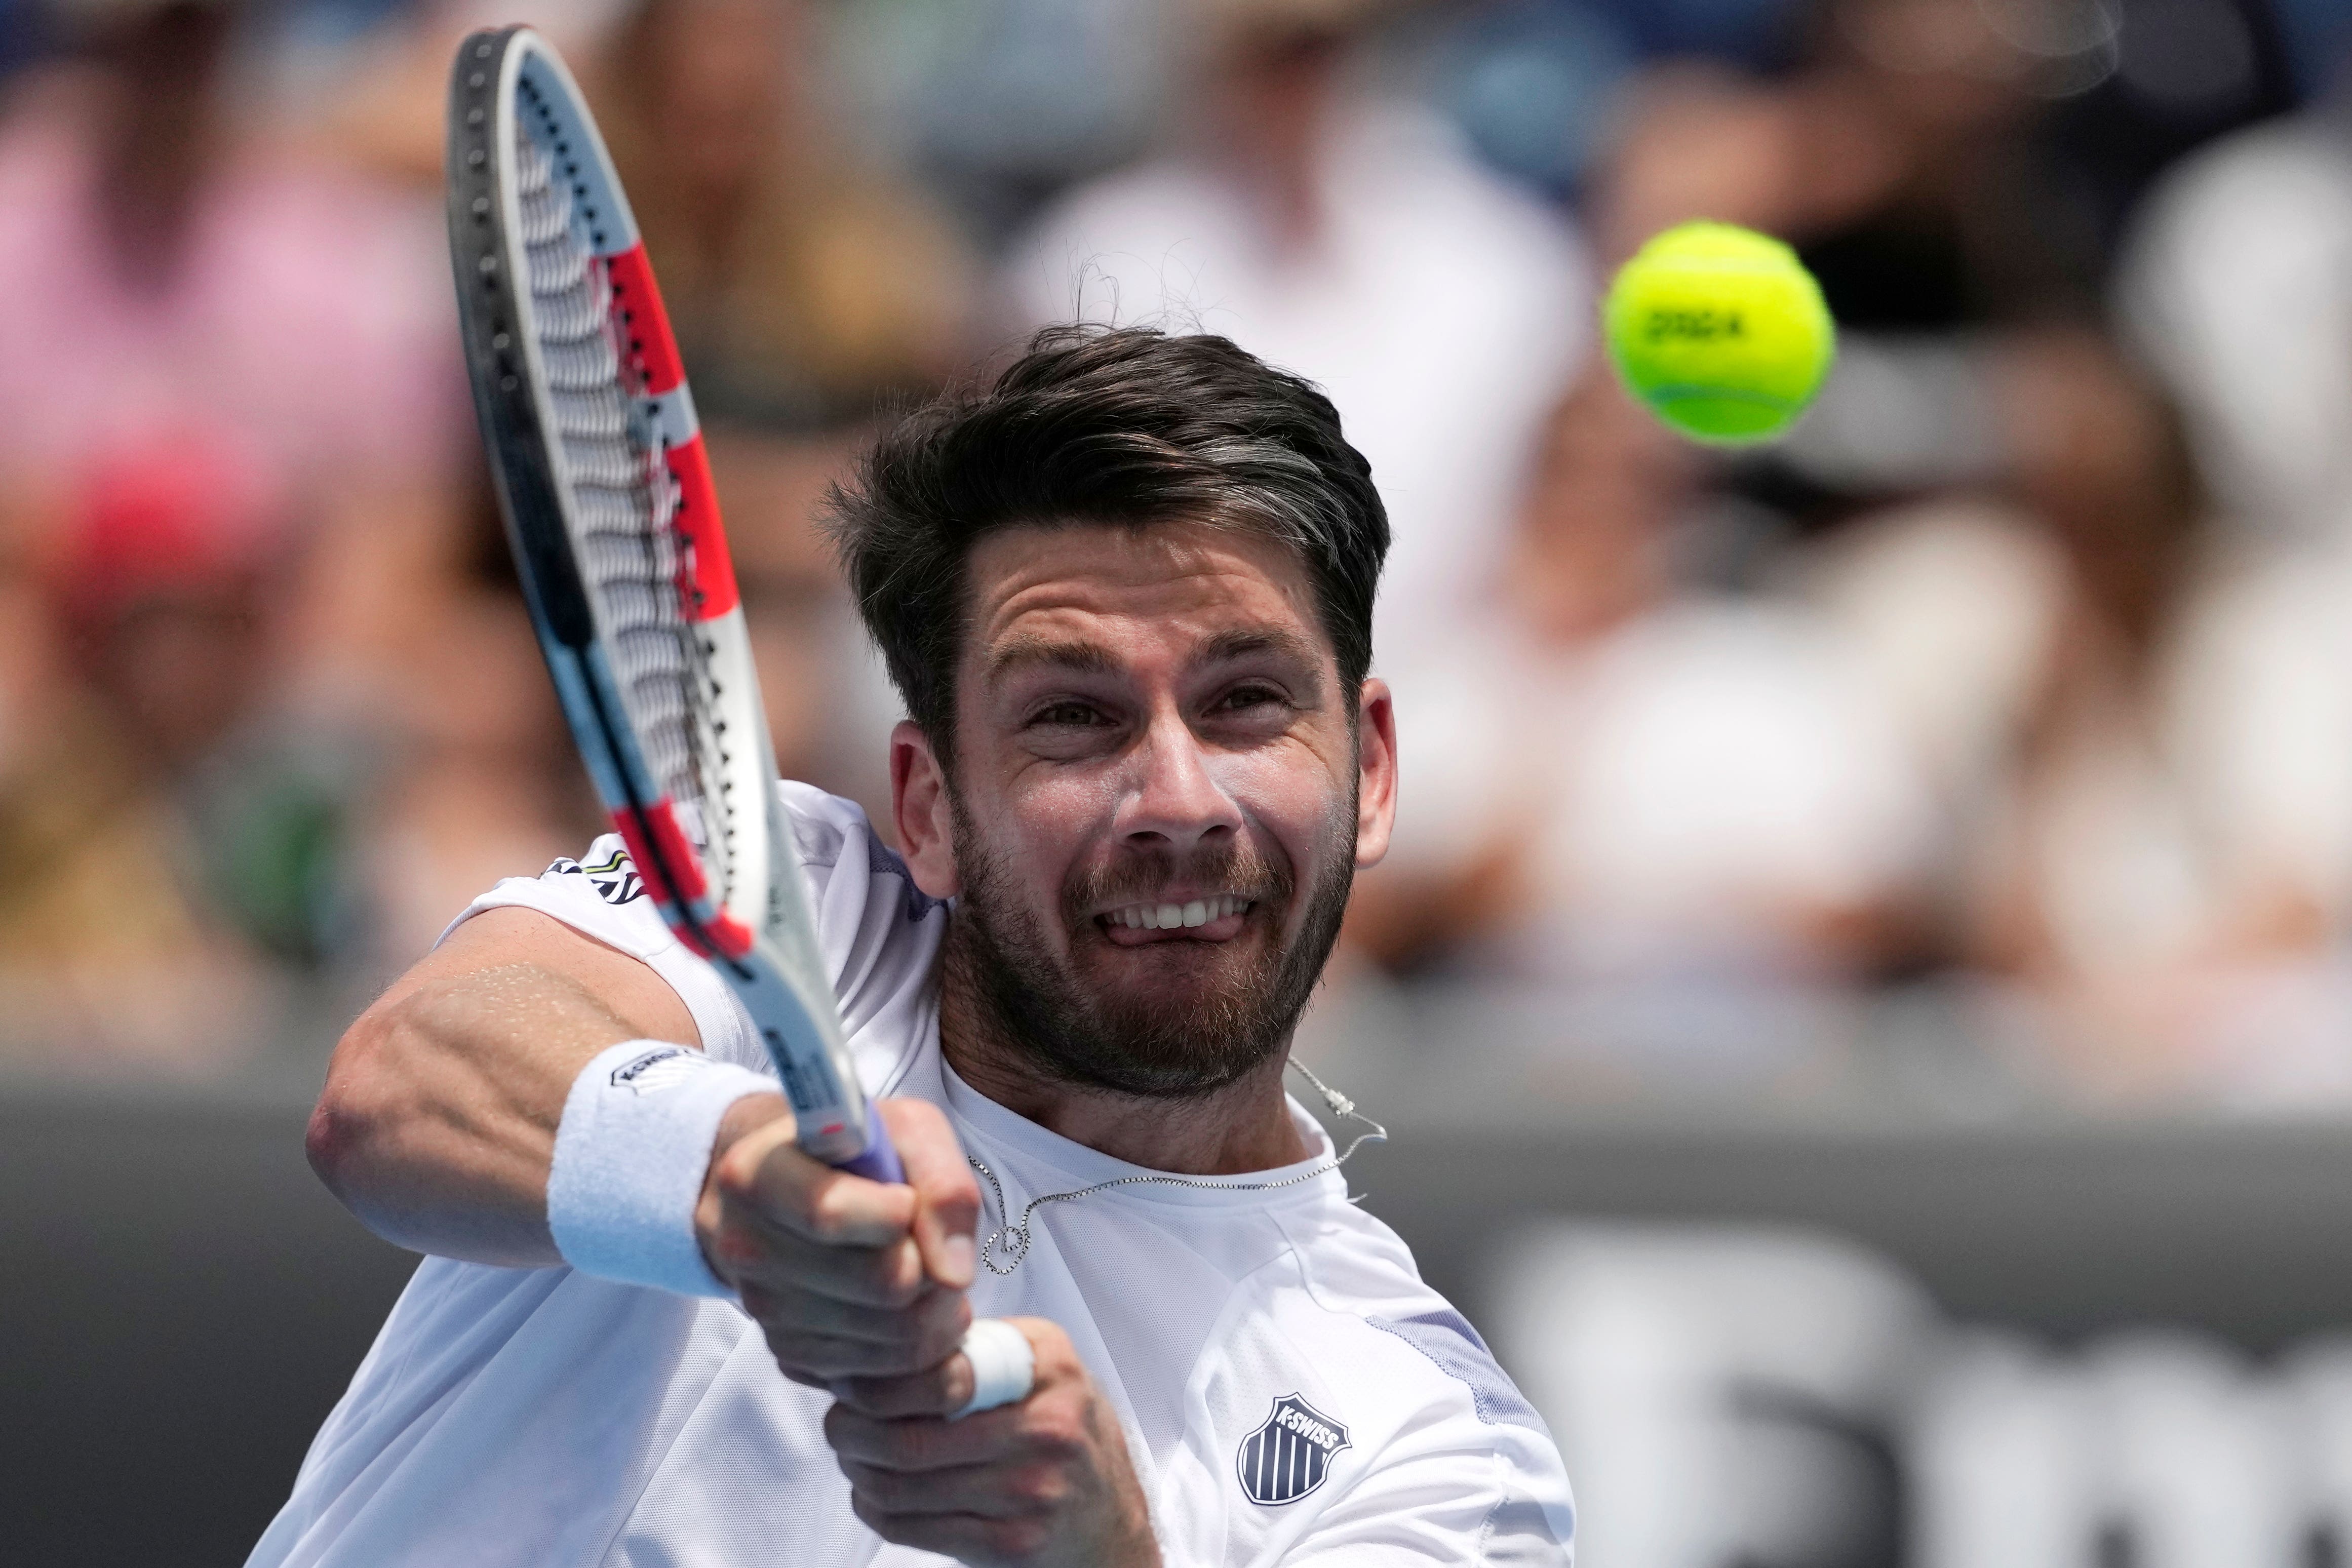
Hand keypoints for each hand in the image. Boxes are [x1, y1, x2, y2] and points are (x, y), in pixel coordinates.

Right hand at [696, 1097, 979, 1388]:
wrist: (792, 1188)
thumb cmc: (853, 1152)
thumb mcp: (906, 1130)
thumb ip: (942, 1184)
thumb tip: (954, 1273)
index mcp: (757, 1176)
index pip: (831, 1215)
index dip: (899, 1214)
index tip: (908, 1198)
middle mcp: (748, 1249)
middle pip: (881, 1285)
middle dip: (936, 1270)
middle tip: (941, 1249)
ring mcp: (765, 1311)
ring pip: (892, 1339)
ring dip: (937, 1313)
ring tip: (934, 1277)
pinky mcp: (789, 1356)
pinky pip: (880, 1378)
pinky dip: (917, 1352)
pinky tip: (915, 1313)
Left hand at [824, 1318, 1160, 1567]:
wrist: (1110, 1520)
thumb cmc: (1060, 1430)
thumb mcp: (1040, 1365)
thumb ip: (979, 1345)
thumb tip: (883, 1337)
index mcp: (1047, 1366)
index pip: (939, 1372)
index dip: (877, 1381)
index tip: (849, 1381)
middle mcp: (1046, 1428)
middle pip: (909, 1439)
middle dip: (850, 1432)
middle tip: (837, 1423)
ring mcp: (1031, 1492)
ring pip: (902, 1487)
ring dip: (858, 1472)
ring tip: (851, 1456)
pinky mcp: (1012, 1543)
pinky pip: (914, 1529)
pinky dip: (876, 1510)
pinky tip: (873, 1493)